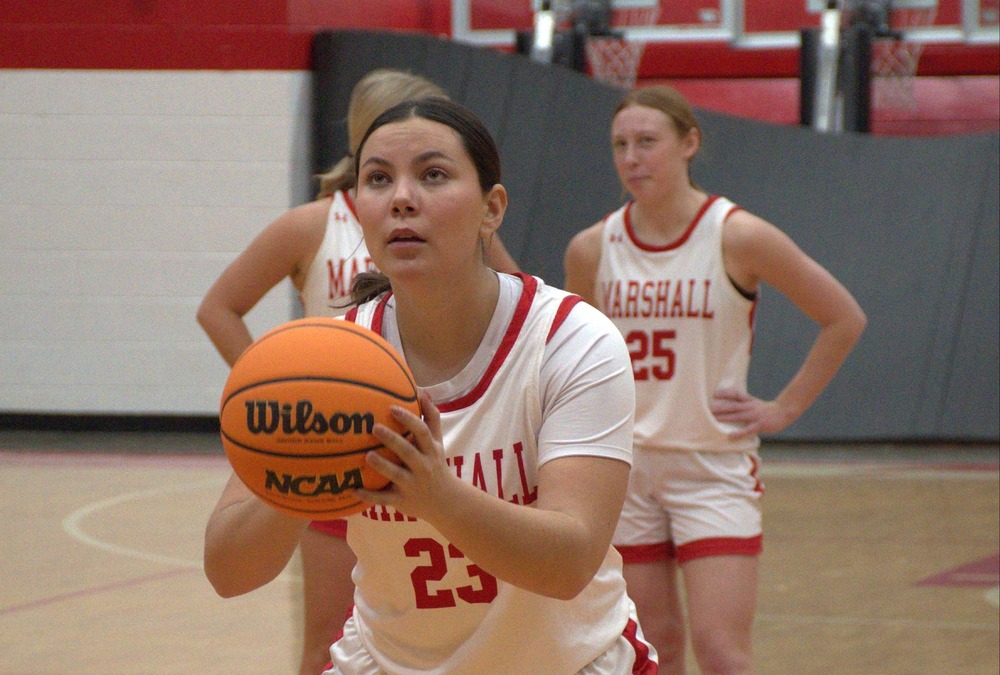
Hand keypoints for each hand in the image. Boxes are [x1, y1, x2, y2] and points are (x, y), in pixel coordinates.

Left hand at [354, 390, 459, 521]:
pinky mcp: (402, 501)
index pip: (422, 432)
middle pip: (408, 451)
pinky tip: (354, 490)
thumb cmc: (436, 464)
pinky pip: (384, 499)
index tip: (392, 408)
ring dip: (381, 466)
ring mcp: (412, 485)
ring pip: (396, 475)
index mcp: (430, 450)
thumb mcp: (438, 441)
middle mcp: (423, 466)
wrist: (445, 501)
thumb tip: (423, 392)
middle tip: (374, 428)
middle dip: (392, 440)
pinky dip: (369, 496)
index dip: (408, 419)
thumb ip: (431, 417)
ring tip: (367, 456)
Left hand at [709, 387, 793, 439]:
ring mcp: (754, 415)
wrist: (785, 411)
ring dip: (724, 418)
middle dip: (718, 407)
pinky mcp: (759, 424)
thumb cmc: (768, 409)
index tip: (713, 394)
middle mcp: (749, 406)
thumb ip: (744, 404)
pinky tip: (730, 436)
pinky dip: (738, 433)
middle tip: (705, 408)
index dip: (724, 393)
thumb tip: (731, 407)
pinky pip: (747, 429)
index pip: (735, 394)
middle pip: (731, 406)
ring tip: (712, 420)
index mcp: (749, 401)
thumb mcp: (755, 403)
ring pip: (736, 416)